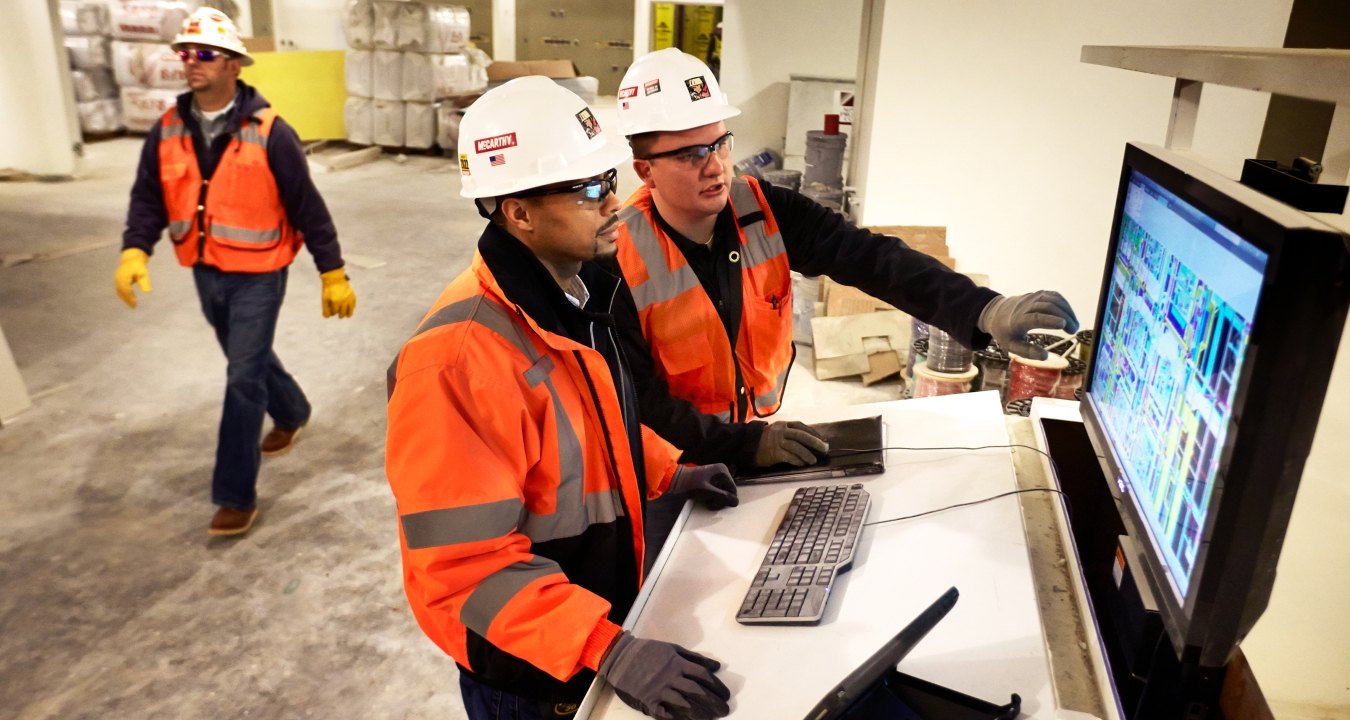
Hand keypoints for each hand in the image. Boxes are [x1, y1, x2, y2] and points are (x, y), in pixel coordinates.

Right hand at [114, 248, 151, 307]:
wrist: (131, 258)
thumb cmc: (138, 266)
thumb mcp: (143, 273)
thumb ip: (144, 282)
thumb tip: (148, 292)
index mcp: (124, 276)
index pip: (126, 289)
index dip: (130, 297)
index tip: (135, 303)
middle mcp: (118, 278)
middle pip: (121, 291)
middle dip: (127, 299)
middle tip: (133, 307)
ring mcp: (117, 279)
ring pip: (119, 291)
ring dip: (124, 298)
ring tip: (132, 305)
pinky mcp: (117, 280)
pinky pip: (119, 289)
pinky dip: (123, 295)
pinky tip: (128, 299)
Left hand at [320, 268, 355, 317]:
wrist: (335, 279)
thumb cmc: (328, 289)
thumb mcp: (324, 298)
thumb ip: (325, 308)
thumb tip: (326, 317)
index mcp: (335, 302)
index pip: (334, 312)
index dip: (332, 312)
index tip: (331, 310)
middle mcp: (343, 301)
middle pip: (342, 314)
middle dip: (339, 314)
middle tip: (339, 314)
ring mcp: (349, 299)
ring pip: (349, 312)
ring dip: (347, 314)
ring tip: (345, 315)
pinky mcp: (353, 297)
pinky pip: (353, 306)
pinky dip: (351, 309)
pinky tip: (349, 309)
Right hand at [599, 631, 731, 719]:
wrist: (620, 657)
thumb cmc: (648, 651)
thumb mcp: (672, 648)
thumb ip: (694, 658)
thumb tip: (716, 666)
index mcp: (677, 663)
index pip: (703, 675)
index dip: (717, 686)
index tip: (726, 694)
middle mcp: (671, 677)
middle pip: (697, 692)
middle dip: (713, 702)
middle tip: (724, 710)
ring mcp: (659, 690)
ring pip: (684, 704)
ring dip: (699, 713)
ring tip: (711, 718)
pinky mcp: (648, 700)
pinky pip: (663, 712)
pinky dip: (674, 718)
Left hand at [669, 464, 737, 509]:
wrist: (677, 480)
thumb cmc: (692, 485)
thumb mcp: (709, 492)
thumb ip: (723, 497)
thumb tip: (736, 502)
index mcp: (723, 471)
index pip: (733, 490)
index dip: (726, 499)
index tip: (715, 504)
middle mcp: (722, 471)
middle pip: (728, 491)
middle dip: (720, 499)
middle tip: (710, 503)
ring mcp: (716, 475)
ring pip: (723, 492)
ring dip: (716, 499)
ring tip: (707, 501)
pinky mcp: (711, 479)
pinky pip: (717, 490)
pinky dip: (713, 496)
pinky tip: (705, 498)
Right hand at [753, 421, 827, 466]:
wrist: (746, 445)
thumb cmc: (764, 440)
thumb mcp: (777, 431)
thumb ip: (790, 434)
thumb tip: (809, 442)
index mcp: (783, 424)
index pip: (801, 426)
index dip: (814, 433)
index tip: (823, 440)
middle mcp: (781, 431)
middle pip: (801, 435)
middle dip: (815, 442)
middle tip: (825, 449)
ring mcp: (777, 441)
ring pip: (796, 446)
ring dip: (807, 454)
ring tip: (813, 460)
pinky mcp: (773, 452)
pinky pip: (788, 456)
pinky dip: (797, 461)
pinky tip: (802, 464)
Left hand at [977, 291, 1079, 359]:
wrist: (996, 312)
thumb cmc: (1005, 332)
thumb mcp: (1011, 346)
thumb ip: (1027, 352)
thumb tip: (1045, 357)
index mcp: (1017, 320)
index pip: (1035, 318)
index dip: (1049, 320)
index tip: (1063, 325)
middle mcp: (1025, 306)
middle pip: (1047, 307)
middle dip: (1064, 317)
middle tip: (1074, 330)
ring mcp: (1032, 298)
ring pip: (1053, 299)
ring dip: (1067, 311)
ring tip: (1075, 325)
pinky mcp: (1038, 294)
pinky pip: (1054, 296)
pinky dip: (1065, 304)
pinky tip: (1070, 315)